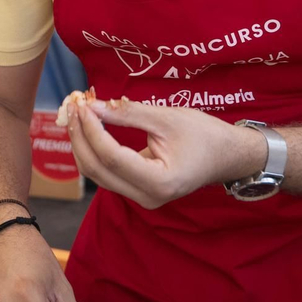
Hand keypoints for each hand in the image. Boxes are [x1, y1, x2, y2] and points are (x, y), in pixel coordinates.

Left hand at [66, 99, 266, 209]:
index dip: (92, 129)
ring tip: (76, 113)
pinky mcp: (138, 191)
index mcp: (160, 182)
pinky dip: (94, 150)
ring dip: (82, 143)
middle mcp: (147, 197)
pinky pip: (106, 172)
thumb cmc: (205, 135)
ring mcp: (141, 198)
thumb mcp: (167, 118)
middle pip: (97, 169)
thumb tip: (92, 104)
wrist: (229, 156)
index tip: (82, 103)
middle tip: (72, 105)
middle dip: (80, 136)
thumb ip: (128, 113)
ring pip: (97, 173)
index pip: (112, 156)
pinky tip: (88, 126)